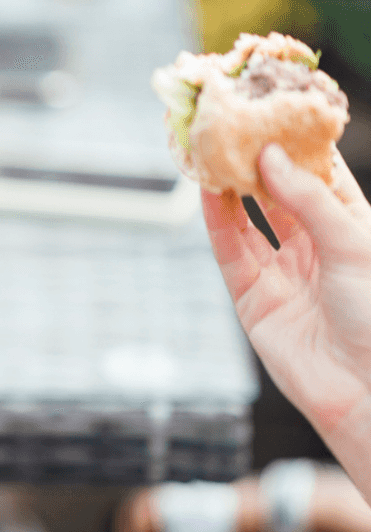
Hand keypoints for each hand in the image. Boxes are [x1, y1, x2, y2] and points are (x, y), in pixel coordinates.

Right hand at [203, 144, 370, 491]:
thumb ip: (307, 199)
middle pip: (279, 194)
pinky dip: (217, 223)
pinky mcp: (254, 300)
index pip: (320, 176)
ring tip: (212, 153)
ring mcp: (284, 272)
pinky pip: (232, 253)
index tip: (275, 111)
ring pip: (250, 220)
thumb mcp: (353, 242)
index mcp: (353, 228)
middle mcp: (317, 247)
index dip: (297, 145)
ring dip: (231, 188)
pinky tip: (208, 192)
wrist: (366, 389)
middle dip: (257, 162)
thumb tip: (270, 156)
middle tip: (234, 127)